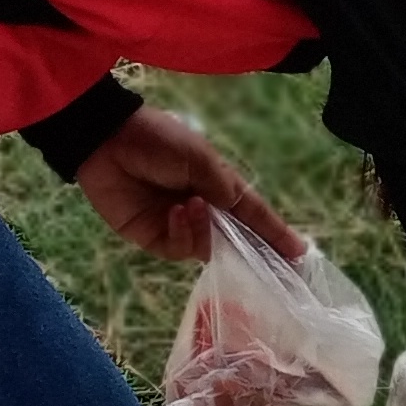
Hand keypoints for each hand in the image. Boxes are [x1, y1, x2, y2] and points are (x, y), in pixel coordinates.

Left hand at [77, 106, 302, 263]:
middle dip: (251, 251)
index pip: (254, 215)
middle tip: (268, 264)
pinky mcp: (154, 237)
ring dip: (205, 229)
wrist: (106, 141)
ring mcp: (179, 225)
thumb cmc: (159, 140)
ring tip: (192, 204)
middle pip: (236, 241)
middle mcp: (204, 210)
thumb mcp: (201, 158)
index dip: (276, 234)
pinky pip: (179, 247)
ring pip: (208, 247)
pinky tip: (175, 211)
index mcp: (219, 186)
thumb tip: (242, 217)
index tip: (299, 254)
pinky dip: (181, 232)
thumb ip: (224, 190)